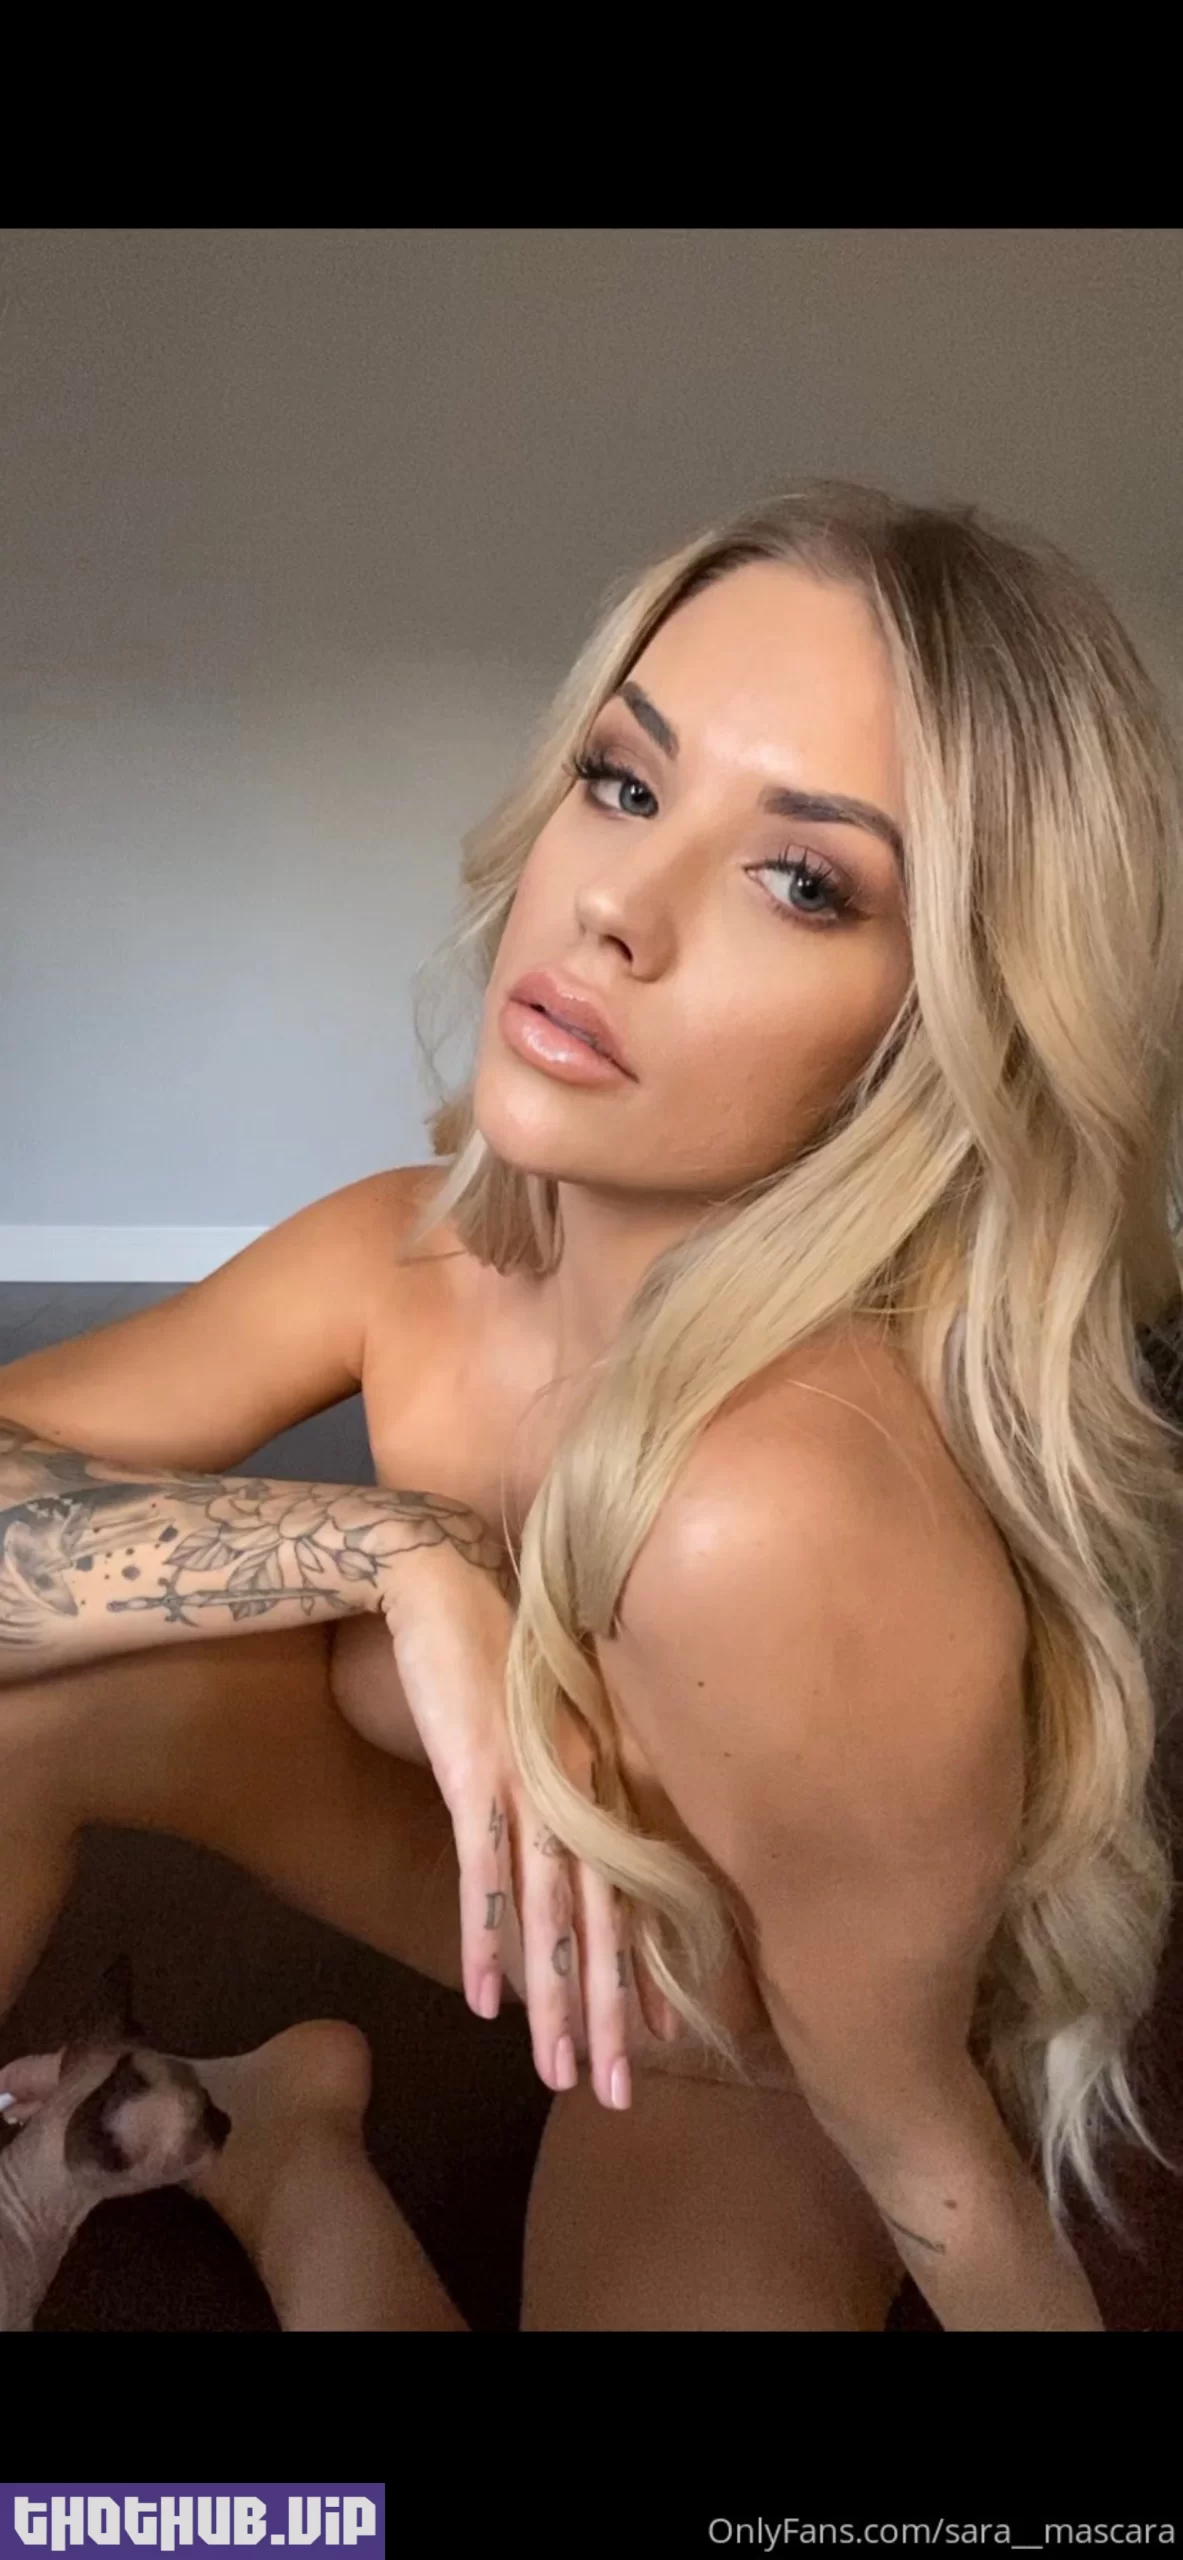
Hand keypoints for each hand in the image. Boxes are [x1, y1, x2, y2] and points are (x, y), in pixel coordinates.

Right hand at [371, 1517, 653, 2109]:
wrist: (440, 1574)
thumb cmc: (486, 1643)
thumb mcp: (535, 1720)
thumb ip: (557, 1772)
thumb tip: (561, 1830)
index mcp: (592, 1781)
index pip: (631, 1894)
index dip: (647, 1970)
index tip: (669, 2036)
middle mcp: (575, 1793)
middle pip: (604, 1924)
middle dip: (613, 2016)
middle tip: (621, 2093)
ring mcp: (529, 1787)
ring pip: (553, 1916)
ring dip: (557, 2002)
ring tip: (561, 2076)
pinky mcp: (476, 1776)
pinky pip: (485, 1873)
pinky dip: (485, 1937)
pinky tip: (483, 1997)